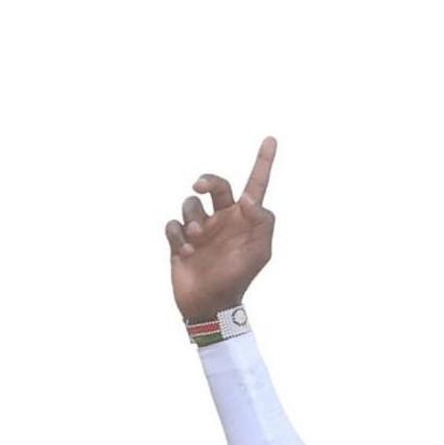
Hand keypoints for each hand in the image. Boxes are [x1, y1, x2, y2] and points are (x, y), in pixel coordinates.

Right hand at [166, 138, 279, 321]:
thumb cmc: (239, 278)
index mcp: (244, 218)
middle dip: (207, 178)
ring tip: (197, 239)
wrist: (211, 305)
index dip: (263, 162)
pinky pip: (172, 224)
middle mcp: (222, 218)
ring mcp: (200, 229)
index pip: (256, 184)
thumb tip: (251, 197)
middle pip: (215, 185)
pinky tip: (185, 252)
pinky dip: (176, 235)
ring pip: (189, 204)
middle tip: (199, 185)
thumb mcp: (260, 252)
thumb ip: (262, 221)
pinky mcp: (178, 240)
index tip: (271, 139)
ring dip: (191, 218)